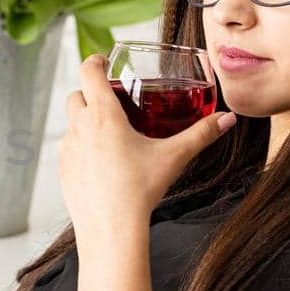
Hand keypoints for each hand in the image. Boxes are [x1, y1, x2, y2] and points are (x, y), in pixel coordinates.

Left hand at [58, 53, 236, 239]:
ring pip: (70, 122)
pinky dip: (80, 146)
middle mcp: (79, 127)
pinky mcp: (62, 170)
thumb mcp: (174, 157)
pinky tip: (99, 159)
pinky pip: (67, 149)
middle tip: (111, 98)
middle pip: (76, 94)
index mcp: (103, 115)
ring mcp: (66, 149)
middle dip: (90, 91)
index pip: (89, 71)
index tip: (103, 61)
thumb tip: (228, 119)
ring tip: (108, 130)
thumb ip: (202, 134)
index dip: (95, 61)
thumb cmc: (139, 190)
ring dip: (84, 119)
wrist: (111, 229)